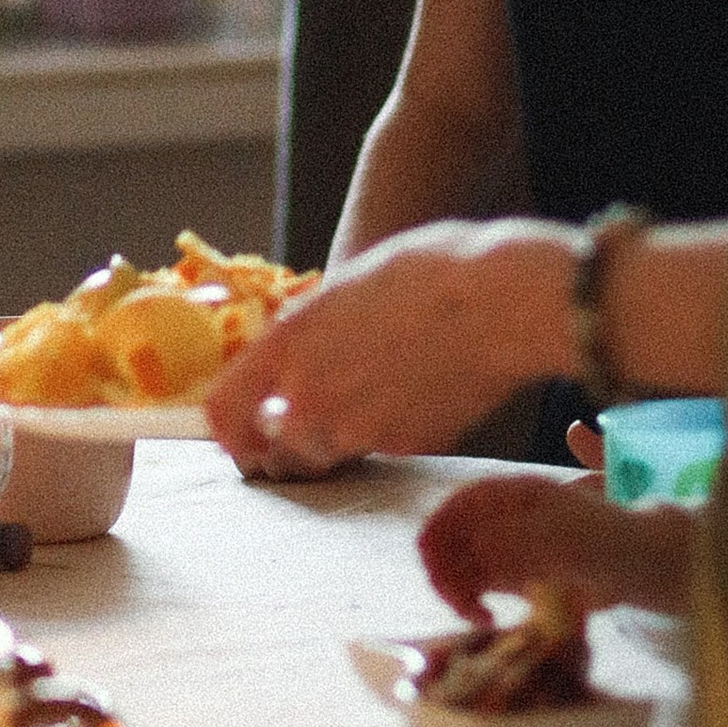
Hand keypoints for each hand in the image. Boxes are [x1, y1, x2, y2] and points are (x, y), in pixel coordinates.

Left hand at [207, 219, 575, 477]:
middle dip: (293, 441)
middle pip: (279, 449)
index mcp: (288, 344)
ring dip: (342, 439)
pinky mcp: (404, 446)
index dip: (227, 434)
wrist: (503, 301)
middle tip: (321, 417)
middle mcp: (311, 394)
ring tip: (381, 394)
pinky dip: (394, 432)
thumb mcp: (348, 287)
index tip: (241, 438)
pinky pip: (384, 450)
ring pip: (332, 455)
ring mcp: (358, 428)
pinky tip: (423, 391)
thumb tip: (297, 357)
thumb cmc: (431, 272)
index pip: (224, 413)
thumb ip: (310, 332)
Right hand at [418, 474, 698, 623]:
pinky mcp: (505, 577)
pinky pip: (470, 589)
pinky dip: (470, 605)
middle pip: (448, 536)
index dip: (441, 528)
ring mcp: (501, 546)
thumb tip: (477, 548)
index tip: (433, 560)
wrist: (632, 568)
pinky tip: (488, 619)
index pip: (460, 504)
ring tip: (478, 616)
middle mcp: (500, 517)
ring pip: (454, 565)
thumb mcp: (566, 535)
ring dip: (454, 591)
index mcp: (513, 493)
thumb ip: (520, 537)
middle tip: (459, 600)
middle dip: (444, 567)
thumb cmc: (607, 540)